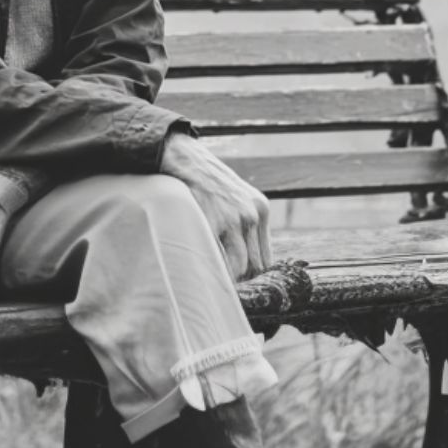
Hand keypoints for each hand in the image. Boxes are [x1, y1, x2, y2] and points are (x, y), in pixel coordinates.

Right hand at [160, 132, 272, 278]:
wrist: (182, 156)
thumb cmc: (204, 180)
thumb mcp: (235, 197)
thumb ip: (243, 224)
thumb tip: (243, 263)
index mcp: (261, 208)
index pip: (266, 258)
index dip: (254, 277)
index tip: (241, 287)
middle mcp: (252, 214)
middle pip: (256, 265)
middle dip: (241, 281)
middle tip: (225, 291)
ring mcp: (232, 218)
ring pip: (240, 267)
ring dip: (227, 279)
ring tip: (213, 285)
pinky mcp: (211, 221)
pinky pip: (217, 258)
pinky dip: (211, 270)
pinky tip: (202, 272)